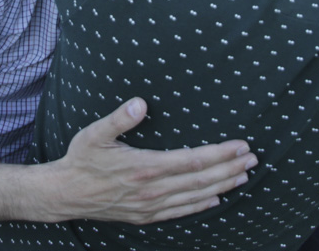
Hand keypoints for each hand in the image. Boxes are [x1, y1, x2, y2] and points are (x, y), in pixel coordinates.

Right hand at [45, 97, 256, 223]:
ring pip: (196, 196)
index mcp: (144, 167)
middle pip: (201, 180)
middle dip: (230, 168)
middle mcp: (152, 190)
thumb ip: (119, 119)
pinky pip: (181, 212)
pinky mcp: (146, 216)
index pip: (192, 161)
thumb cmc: (81, 160)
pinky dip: (201, 205)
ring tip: (243, 175)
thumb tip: (140, 103)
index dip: (219, 153)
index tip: (240, 145)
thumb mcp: (95, 134)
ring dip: (223, 186)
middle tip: (253, 158)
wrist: (65, 195)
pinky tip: (216, 198)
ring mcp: (150, 206)